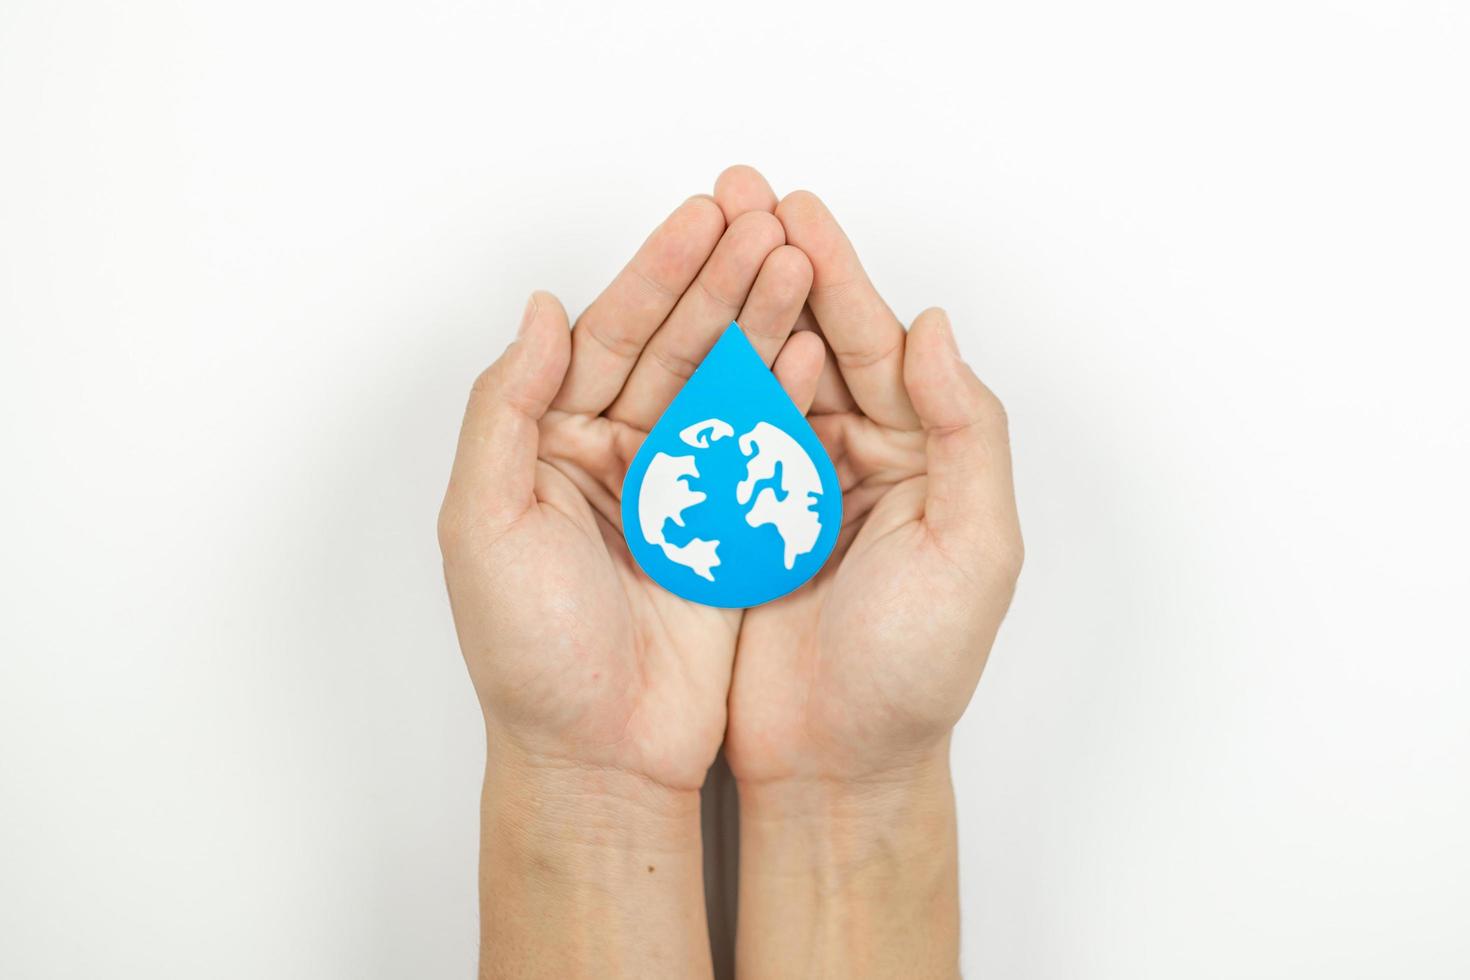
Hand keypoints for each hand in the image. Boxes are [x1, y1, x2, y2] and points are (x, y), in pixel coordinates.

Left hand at [437, 177, 820, 977]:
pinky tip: (816, 349)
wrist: (600, 756)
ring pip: (726, 385)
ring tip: (802, 262)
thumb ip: (504, 410)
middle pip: (676, 346)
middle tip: (768, 218)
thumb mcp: (482, 524)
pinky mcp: (729, 528)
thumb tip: (539, 311)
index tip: (703, 216)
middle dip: (721, 279)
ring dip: (762, 322)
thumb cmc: (529, 653)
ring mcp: (678, 488)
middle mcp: (614, 453)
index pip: (609, 336)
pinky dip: (789, 397)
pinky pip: (762, 448)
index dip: (656, 273)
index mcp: (549, 443)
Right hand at [714, 171, 1022, 978]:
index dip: (837, 275)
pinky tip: (671, 339)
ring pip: (763, 376)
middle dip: (776, 265)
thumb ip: (971, 434)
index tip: (794, 212)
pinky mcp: (744, 521)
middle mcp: (865, 459)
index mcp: (926, 456)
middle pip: (817, 340)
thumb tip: (936, 328)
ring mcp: (797, 486)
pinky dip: (698, 387)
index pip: (879, 346)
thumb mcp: (974, 552)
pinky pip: (719, 438)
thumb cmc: (914, 673)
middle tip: (734, 193)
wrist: (839, 767)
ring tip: (699, 239)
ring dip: (733, 306)